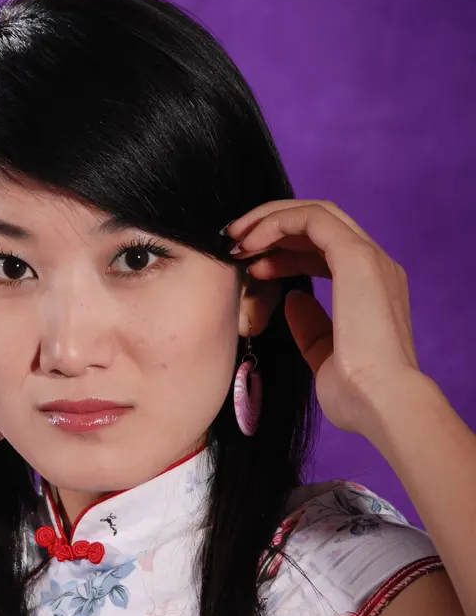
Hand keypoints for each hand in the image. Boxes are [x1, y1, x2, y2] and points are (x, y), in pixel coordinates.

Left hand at [224, 200, 420, 435]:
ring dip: (270, 219)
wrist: (381, 402)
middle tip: (235, 243)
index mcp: (372, 288)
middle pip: (320, 224)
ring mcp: (369, 258)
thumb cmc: (357, 394)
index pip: (325, 251)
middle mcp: (376, 266)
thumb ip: (311, 326)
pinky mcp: (356, 257)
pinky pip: (312, 220)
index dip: (285, 253)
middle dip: (273, 227)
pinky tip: (250, 242)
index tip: (251, 268)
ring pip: (316, 213)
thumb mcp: (323, 356)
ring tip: (235, 238)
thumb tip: (293, 300)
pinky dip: (276, 223)